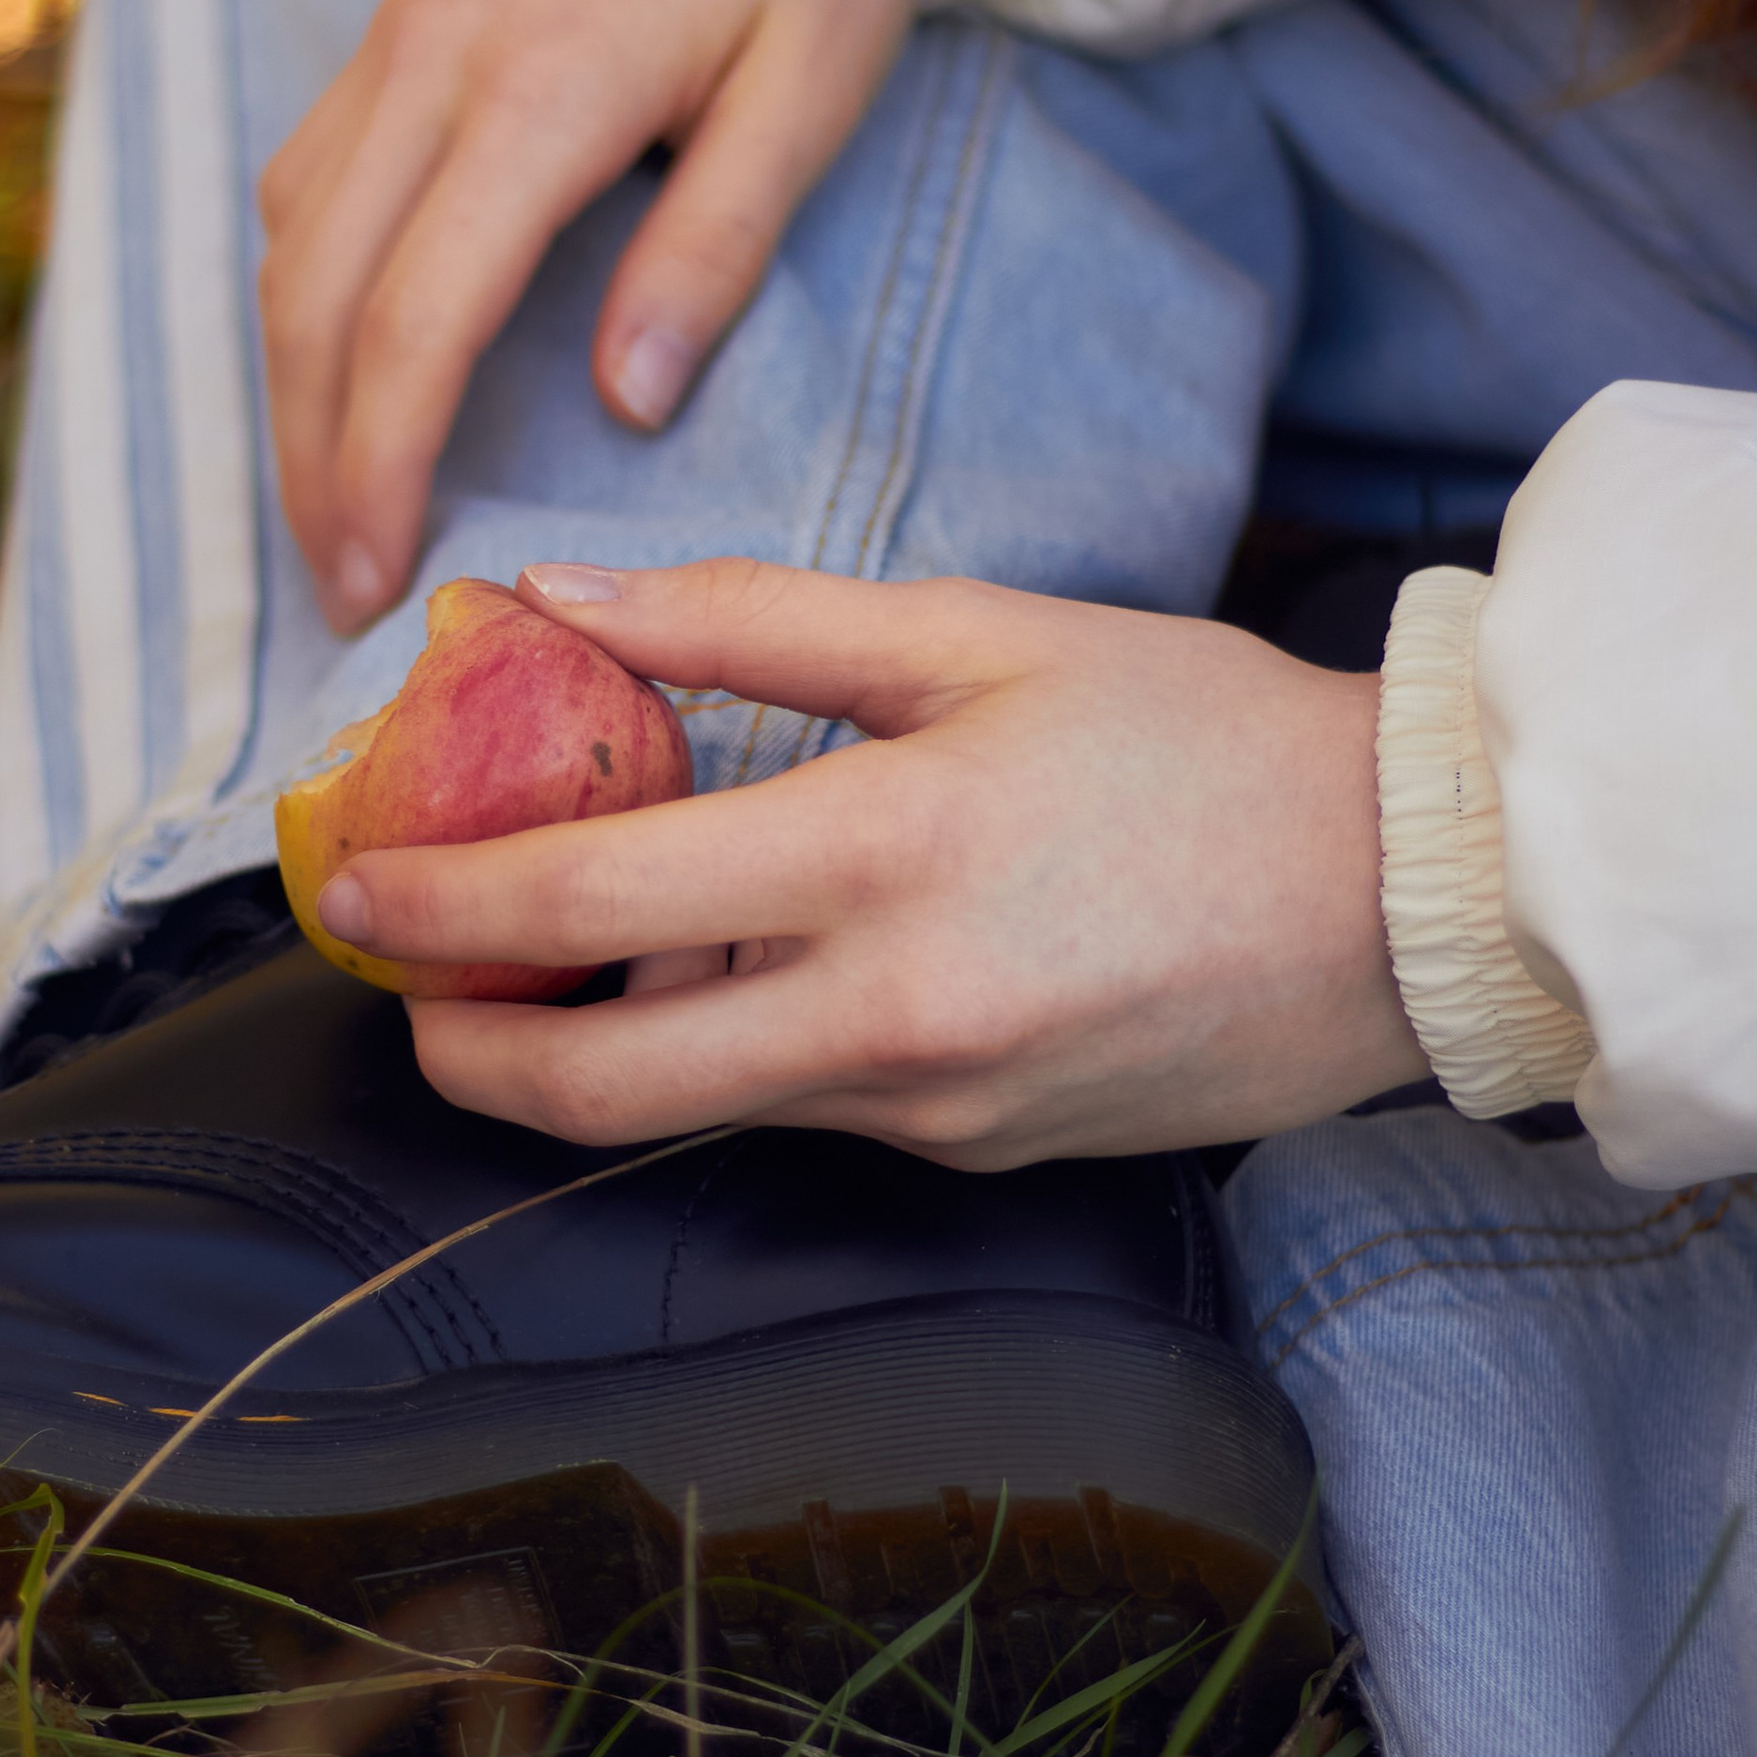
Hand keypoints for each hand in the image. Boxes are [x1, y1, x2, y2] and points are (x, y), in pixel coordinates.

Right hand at [257, 0, 946, 633]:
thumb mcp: (815, 79)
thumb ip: (714, 245)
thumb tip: (625, 406)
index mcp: (543, 84)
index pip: (415, 320)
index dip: (384, 466)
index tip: (380, 584)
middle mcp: (437, 57)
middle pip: (315, 295)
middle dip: (312, 459)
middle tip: (342, 591)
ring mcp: (407, 28)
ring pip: (291, 237)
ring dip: (295, 383)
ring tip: (336, 506)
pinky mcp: (411, 14)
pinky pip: (312, 170)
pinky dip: (306, 287)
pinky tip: (344, 361)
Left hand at [310, 559, 1421, 1165]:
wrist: (1403, 899)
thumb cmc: (1195, 735)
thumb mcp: (974, 631)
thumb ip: (748, 620)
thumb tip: (558, 601)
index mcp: (879, 856)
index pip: (584, 909)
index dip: (435, 907)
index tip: (352, 884)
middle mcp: (889, 1017)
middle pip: (594, 1095)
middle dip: (460, 1049)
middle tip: (402, 980)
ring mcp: (932, 1110)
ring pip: (694, 1107)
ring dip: (590, 1045)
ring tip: (553, 947)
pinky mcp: (972, 1156)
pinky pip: (801, 1104)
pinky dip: (729, 1043)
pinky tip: (737, 960)